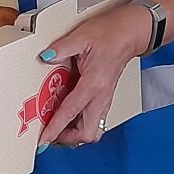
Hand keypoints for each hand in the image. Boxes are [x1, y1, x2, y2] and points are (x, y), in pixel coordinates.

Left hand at [39, 4, 149, 148]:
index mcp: (94, 83)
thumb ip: (61, 48)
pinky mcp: (105, 99)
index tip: (43, 140)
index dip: (55, 129)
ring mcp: (104, 100)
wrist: (130, 33)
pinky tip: (68, 114)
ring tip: (57, 126)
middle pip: (87, 133)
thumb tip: (45, 57)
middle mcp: (101, 97)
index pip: (71, 112)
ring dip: (74, 133)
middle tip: (49, 132)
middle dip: (67, 138)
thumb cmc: (110, 34)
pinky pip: (93, 121)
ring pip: (92, 130)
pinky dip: (80, 124)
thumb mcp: (81, 36)